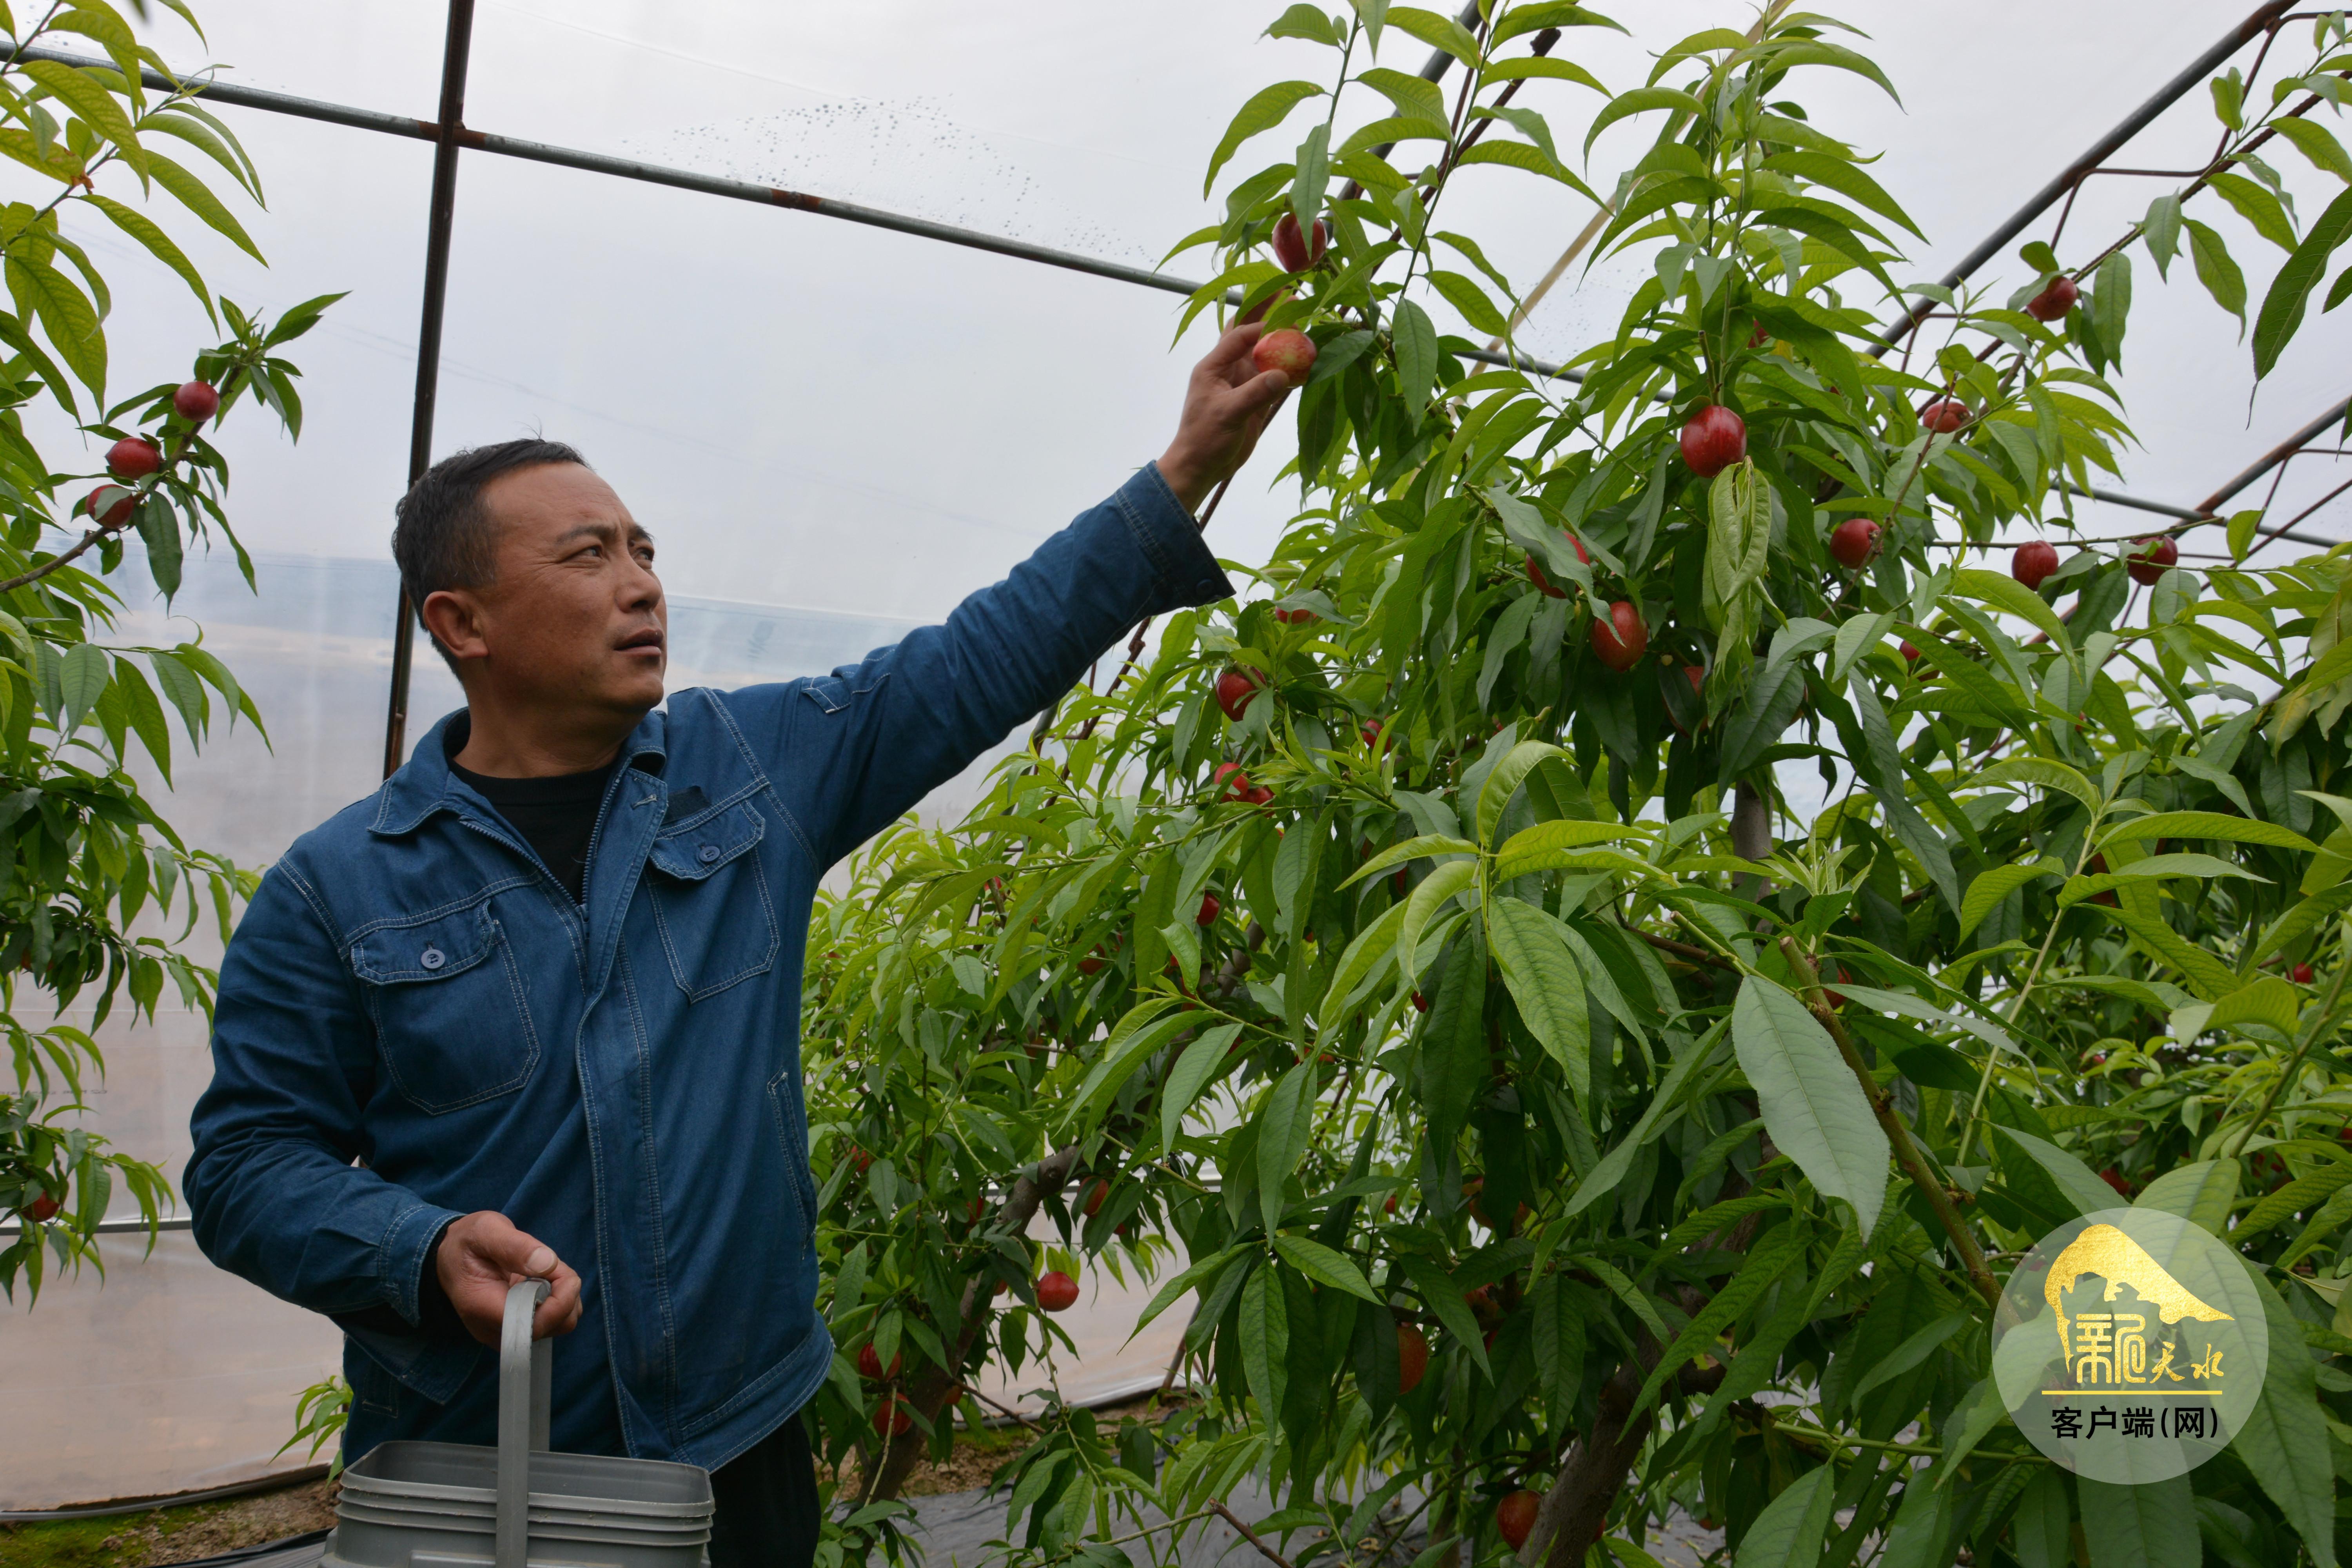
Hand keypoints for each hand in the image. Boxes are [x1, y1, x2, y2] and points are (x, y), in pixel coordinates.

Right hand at [435, 1210, 582, 1346]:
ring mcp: (507, 1332)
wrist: (451, 1257)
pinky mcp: (517, 1327)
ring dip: (564, 1295)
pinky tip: (541, 1280)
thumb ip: (513, 1246)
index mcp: (483, 1309)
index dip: (559, 1301)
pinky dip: (558, 1299)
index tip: (559, 1270)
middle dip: (565, 1293)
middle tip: (551, 1265)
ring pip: (559, 1324)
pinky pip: (553, 1319)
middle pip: (554, 1326)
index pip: (535, 1325)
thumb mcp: (484, 1231)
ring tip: (544, 1271)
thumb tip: (548, 1264)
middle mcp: (496, 1330)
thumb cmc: (466, 1243)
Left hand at [1156, 320, 1296, 514]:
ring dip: (1283, 343)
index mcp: (1213, 366)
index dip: (1261, 323)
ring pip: (1265, 356)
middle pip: (1249, 335)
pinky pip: (1274, 379)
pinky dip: (1289, 371)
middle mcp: (1227, 369)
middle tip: (1292, 297)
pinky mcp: (1254, 399)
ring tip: (1306, 326)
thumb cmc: (1204, 438)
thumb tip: (1283, 374)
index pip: (1238, 334)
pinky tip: (1306, 363)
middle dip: (1268, 316)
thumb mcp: (1228, 414)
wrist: (1201, 467)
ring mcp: (1242, 384)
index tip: (1286, 316)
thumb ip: (1255, 393)